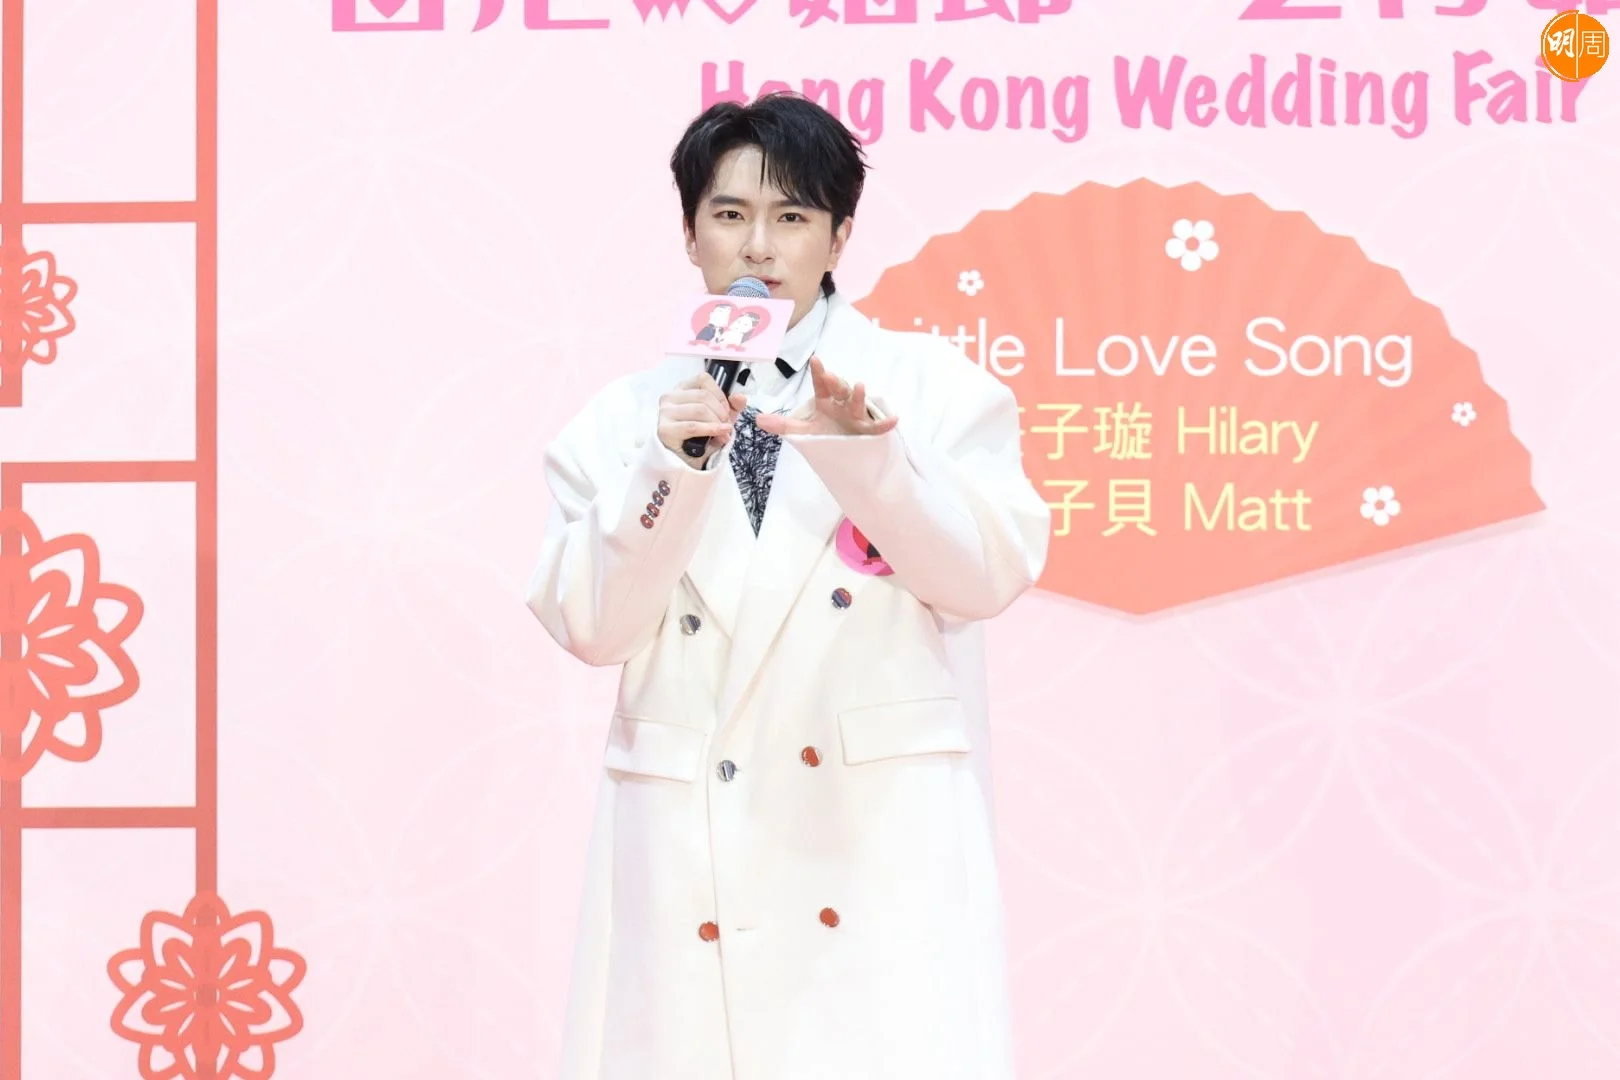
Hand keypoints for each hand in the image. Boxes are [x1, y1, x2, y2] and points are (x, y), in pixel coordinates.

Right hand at [657, 373, 745, 467]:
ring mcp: (665, 413)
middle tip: (727, 425)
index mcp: (682, 390)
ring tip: (723, 433)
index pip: (703, 379)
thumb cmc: (701, 438)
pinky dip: (710, 430)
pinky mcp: (664, 429)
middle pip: (703, 396)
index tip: (726, 410)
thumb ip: (732, 406)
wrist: (688, 463)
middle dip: (721, 412)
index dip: (719, 394)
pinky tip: (720, 434)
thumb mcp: (719, 419)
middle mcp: (670, 398)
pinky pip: (693, 426)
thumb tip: (740, 397)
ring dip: (717, 422)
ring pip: (699, 409)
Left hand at [752, 357, 898, 437]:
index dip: (819, 374)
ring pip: (858, 405)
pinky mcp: (868, 432)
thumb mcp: (802, 432)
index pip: (821, 385)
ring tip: (859, 387)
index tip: (814, 361)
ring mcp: (856, 417)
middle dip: (836, 383)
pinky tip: (894, 419)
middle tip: (830, 377)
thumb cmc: (825, 435)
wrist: (844, 453)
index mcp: (826, 402)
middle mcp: (842, 405)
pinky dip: (885, 424)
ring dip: (859, 396)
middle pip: (840, 390)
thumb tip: (758, 419)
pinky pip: (877, 427)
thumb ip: (782, 425)